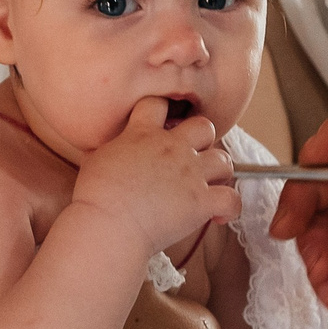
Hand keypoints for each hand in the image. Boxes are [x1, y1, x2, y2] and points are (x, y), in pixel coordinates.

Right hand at [70, 97, 240, 257]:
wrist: (107, 224)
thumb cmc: (94, 196)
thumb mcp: (96, 159)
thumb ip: (113, 148)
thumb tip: (110, 149)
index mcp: (143, 133)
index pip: (159, 104)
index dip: (162, 112)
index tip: (161, 127)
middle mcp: (172, 148)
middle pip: (204, 126)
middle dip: (202, 139)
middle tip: (191, 157)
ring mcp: (190, 174)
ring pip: (224, 160)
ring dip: (219, 172)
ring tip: (208, 184)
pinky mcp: (202, 202)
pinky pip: (232, 199)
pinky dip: (229, 208)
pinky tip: (218, 216)